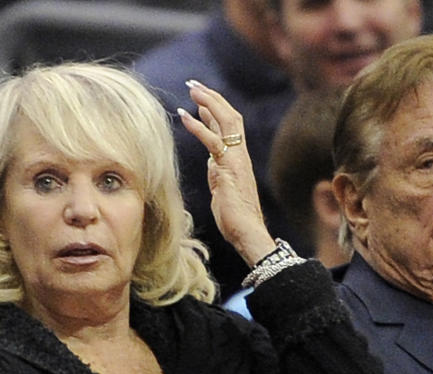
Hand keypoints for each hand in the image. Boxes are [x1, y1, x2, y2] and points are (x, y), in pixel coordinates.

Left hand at [177, 81, 273, 265]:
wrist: (247, 231)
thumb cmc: (235, 216)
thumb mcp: (223, 186)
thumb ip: (219, 170)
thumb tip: (212, 159)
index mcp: (238, 158)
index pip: (230, 125)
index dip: (215, 108)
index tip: (200, 96)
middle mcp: (240, 154)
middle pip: (230, 116)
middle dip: (212, 98)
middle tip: (194, 84)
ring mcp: (236, 160)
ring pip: (226, 122)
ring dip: (208, 103)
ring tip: (192, 89)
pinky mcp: (228, 168)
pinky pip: (213, 142)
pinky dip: (199, 127)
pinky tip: (185, 116)